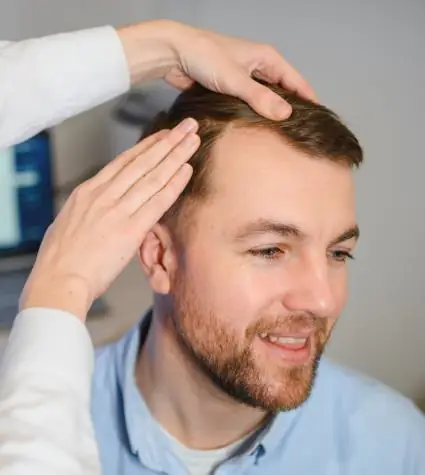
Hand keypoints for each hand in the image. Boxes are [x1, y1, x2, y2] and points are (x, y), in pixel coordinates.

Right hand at [20, 119, 199, 321]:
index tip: (163, 136)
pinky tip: (186, 170)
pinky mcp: (129, 229)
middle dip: (167, 142)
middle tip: (185, 126)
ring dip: (175, 156)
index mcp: (87, 192)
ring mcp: (116, 210)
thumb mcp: (70, 222)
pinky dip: (173, 184)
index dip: (147, 147)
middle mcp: (103, 195)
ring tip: (192, 140)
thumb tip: (100, 207)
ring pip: (152, 176)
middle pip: (142, 162)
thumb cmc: (61, 258)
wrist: (57, 280)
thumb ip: (90, 209)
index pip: (123, 162)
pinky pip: (157, 201)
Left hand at [117, 20, 315, 120]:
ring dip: (270, 113)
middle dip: (290, 108)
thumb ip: (260, 97)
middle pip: (282, 90)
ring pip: (264, 98)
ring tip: (280, 135)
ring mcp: (244, 78)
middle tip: (299, 132)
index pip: (296, 80)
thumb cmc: (206, 58)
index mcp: (266, 58)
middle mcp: (258, 67)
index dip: (308, 98)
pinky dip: (253, 113)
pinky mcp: (230, 88)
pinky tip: (256, 129)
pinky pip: (248, 103)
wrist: (174, 53)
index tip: (319, 118)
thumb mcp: (236, 79)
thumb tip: (287, 114)